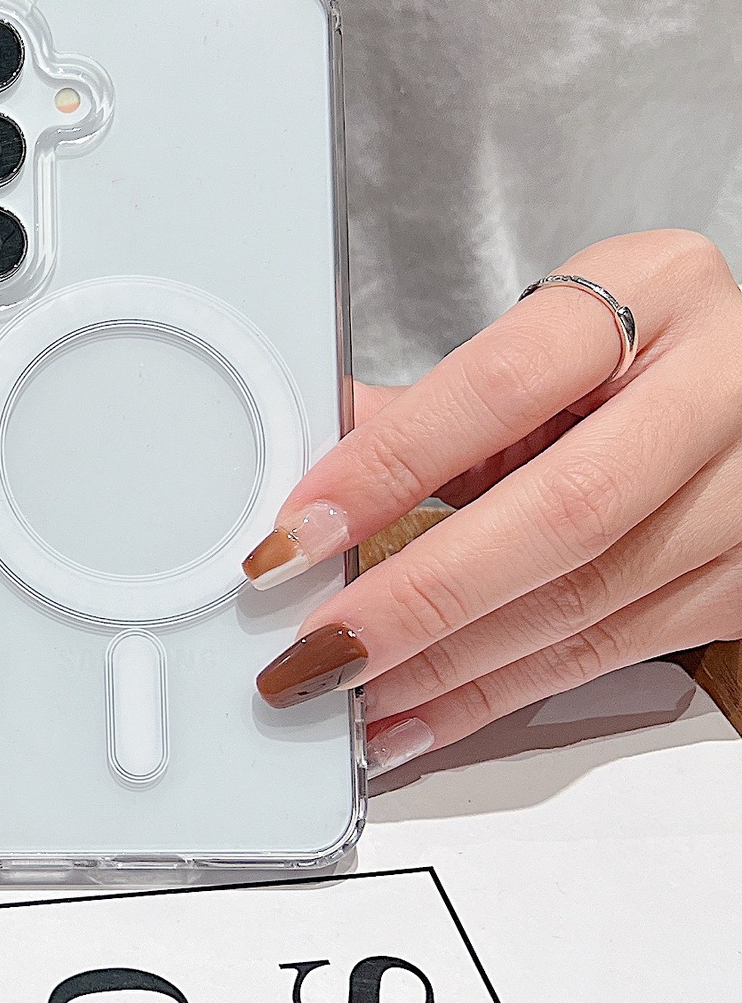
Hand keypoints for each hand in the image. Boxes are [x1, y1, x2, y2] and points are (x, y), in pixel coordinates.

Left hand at [239, 230, 741, 774]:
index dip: (390, 465)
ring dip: (450, 664)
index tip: (303, 529)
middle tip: (323, 643)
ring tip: (350, 689)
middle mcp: (723, 389)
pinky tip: (420, 711)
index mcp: (655, 290)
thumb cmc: (643, 348)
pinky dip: (499, 691)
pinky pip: (610, 654)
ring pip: (587, 603)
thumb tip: (314, 469)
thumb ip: (435, 403)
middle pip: (561, 513)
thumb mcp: (549, 338)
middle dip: (422, 593)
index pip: (501, 385)